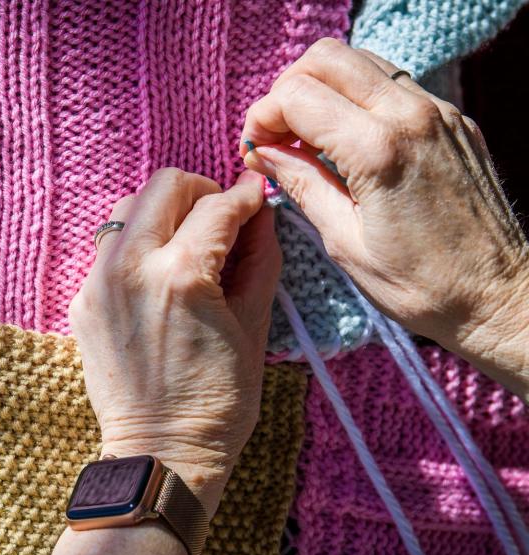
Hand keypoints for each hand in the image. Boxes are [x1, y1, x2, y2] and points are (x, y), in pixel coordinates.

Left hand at [68, 167, 280, 514]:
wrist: (159, 453)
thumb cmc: (217, 402)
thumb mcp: (254, 326)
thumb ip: (260, 258)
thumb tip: (260, 213)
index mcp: (181, 276)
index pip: (217, 206)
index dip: (245, 197)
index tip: (256, 198)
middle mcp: (131, 268)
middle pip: (163, 187)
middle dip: (200, 193)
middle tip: (221, 219)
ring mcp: (98, 284)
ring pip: (128, 210)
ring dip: (163, 214)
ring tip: (188, 244)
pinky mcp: (82, 302)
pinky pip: (109, 250)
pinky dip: (138, 247)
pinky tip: (159, 277)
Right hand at [240, 38, 528, 397]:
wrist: (497, 297)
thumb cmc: (423, 286)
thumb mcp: (345, 243)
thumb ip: (302, 185)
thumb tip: (265, 154)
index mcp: (379, 151)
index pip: (298, 96)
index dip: (263, 117)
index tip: (256, 149)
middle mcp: (412, 117)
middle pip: (326, 58)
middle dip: (287, 91)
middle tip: (276, 136)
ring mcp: (438, 113)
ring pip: (360, 61)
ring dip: (321, 88)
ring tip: (307, 137)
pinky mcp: (453, 120)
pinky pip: (391, 83)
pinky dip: (355, 97)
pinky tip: (344, 140)